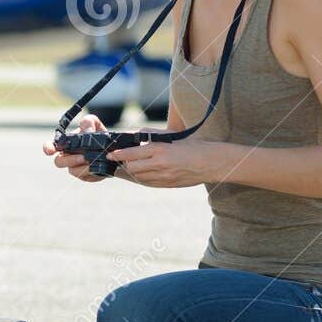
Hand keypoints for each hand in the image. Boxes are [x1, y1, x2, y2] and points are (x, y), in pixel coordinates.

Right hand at [43, 114, 109, 182]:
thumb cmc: (99, 134)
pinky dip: (92, 172)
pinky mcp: (85, 176)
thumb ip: (88, 122)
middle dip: (70, 160)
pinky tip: (98, 166)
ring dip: (82, 167)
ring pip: (72, 171)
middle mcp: (67, 156)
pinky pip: (85, 177)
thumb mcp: (95, 123)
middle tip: (83, 156)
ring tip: (93, 160)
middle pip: (59, 162)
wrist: (113, 148)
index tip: (50, 151)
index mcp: (65, 143)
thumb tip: (86, 131)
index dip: (48, 148)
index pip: (51, 146)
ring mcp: (75, 167)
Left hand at [107, 138, 223, 187]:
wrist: (211, 163)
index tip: (110, 154)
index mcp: (160, 149)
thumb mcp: (172, 137)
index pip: (132, 154)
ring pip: (139, 176)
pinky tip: (142, 172)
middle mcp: (160, 165)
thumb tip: (134, 136)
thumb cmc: (193, 145)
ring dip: (132, 171)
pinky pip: (148, 182)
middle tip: (120, 159)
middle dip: (124, 164)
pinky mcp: (168, 185)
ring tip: (130, 165)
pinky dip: (142, 177)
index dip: (118, 155)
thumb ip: (152, 137)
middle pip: (132, 168)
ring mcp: (164, 177)